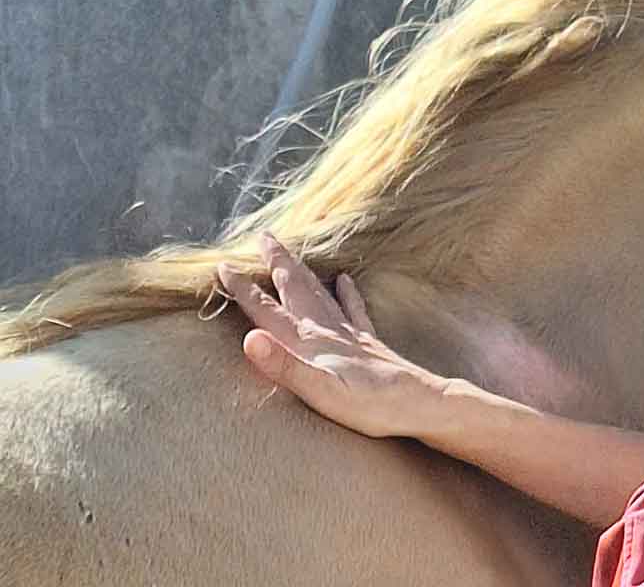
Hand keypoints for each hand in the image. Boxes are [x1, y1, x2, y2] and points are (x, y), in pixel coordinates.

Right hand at [217, 234, 447, 438]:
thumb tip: (249, 339)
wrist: (420, 404)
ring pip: (320, 292)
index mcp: (310, 342)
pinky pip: (354, 308)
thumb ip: (283, 366)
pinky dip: (346, 291)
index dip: (244, 289)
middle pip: (296, 288)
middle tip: (263, 236)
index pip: (268, 310)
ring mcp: (351, 334)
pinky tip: (346, 279)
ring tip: (290, 254)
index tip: (223, 266)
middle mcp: (328, 331)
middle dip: (277, 262)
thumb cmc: (370, 406)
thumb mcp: (319, 392)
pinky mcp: (369, 343)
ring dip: (302, 271)